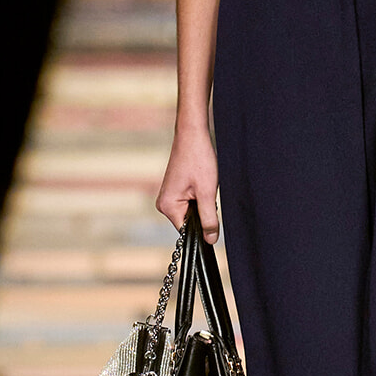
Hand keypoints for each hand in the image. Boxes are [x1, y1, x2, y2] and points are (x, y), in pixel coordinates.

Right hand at [156, 123, 219, 242]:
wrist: (193, 134)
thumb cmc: (198, 159)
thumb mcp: (207, 192)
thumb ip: (209, 219)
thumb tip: (210, 240)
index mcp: (168, 207)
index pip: (187, 231)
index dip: (202, 228)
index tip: (212, 217)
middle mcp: (164, 204)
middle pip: (189, 222)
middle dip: (203, 212)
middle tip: (208, 192)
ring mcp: (168, 196)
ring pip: (191, 212)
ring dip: (202, 203)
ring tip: (204, 185)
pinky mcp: (175, 190)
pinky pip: (190, 203)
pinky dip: (200, 197)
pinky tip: (202, 182)